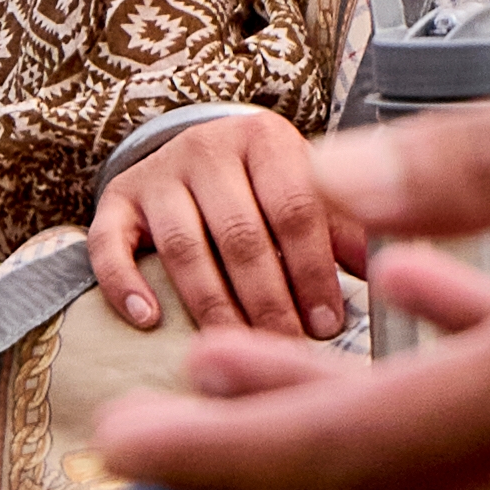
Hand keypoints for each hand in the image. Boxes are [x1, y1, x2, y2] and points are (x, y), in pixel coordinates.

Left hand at [79, 18, 489, 489]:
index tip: (129, 446)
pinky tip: (420, 310)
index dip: (241, 457)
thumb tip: (320, 187)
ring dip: (368, 432)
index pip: (382, 458)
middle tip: (161, 413)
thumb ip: (486, 162)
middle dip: (277, 461)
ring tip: (254, 350)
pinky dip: (479, 400)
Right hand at [85, 109, 361, 338]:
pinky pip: (110, 243)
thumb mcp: (309, 193)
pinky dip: (125, 284)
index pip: (294, 207)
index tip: (328, 324)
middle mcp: (207, 147)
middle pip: (240, 234)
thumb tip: (380, 273)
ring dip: (213, 306)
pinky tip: (150, 322)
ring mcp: (158, 172)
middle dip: (267, 300)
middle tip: (287, 349)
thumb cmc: (267, 188)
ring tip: (235, 349)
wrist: (202, 155)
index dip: (312, 270)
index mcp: (266, 140)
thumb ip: (344, 230)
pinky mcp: (116, 199)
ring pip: (183, 246)